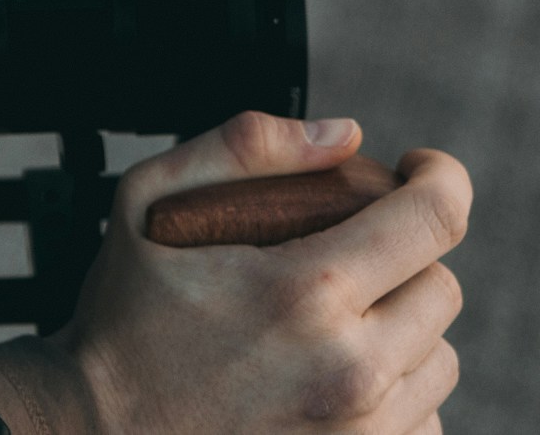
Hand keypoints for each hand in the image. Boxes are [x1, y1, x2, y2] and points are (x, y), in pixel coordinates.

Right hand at [0, 113, 470, 434]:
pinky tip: (340, 378)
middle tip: (352, 249)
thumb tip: (343, 135)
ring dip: (405, 328)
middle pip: (444, 286)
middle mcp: (351, 369)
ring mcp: (363, 432)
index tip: (419, 169)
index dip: (441, 176)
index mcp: (305, 290)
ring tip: (343, 319)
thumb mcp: (145, 200)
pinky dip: (396, 393)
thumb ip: (242, 147)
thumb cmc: (121, 318)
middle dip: (407, 254)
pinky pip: (425, 420)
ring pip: (442, 358)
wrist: (96, 433)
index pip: (435, 218)